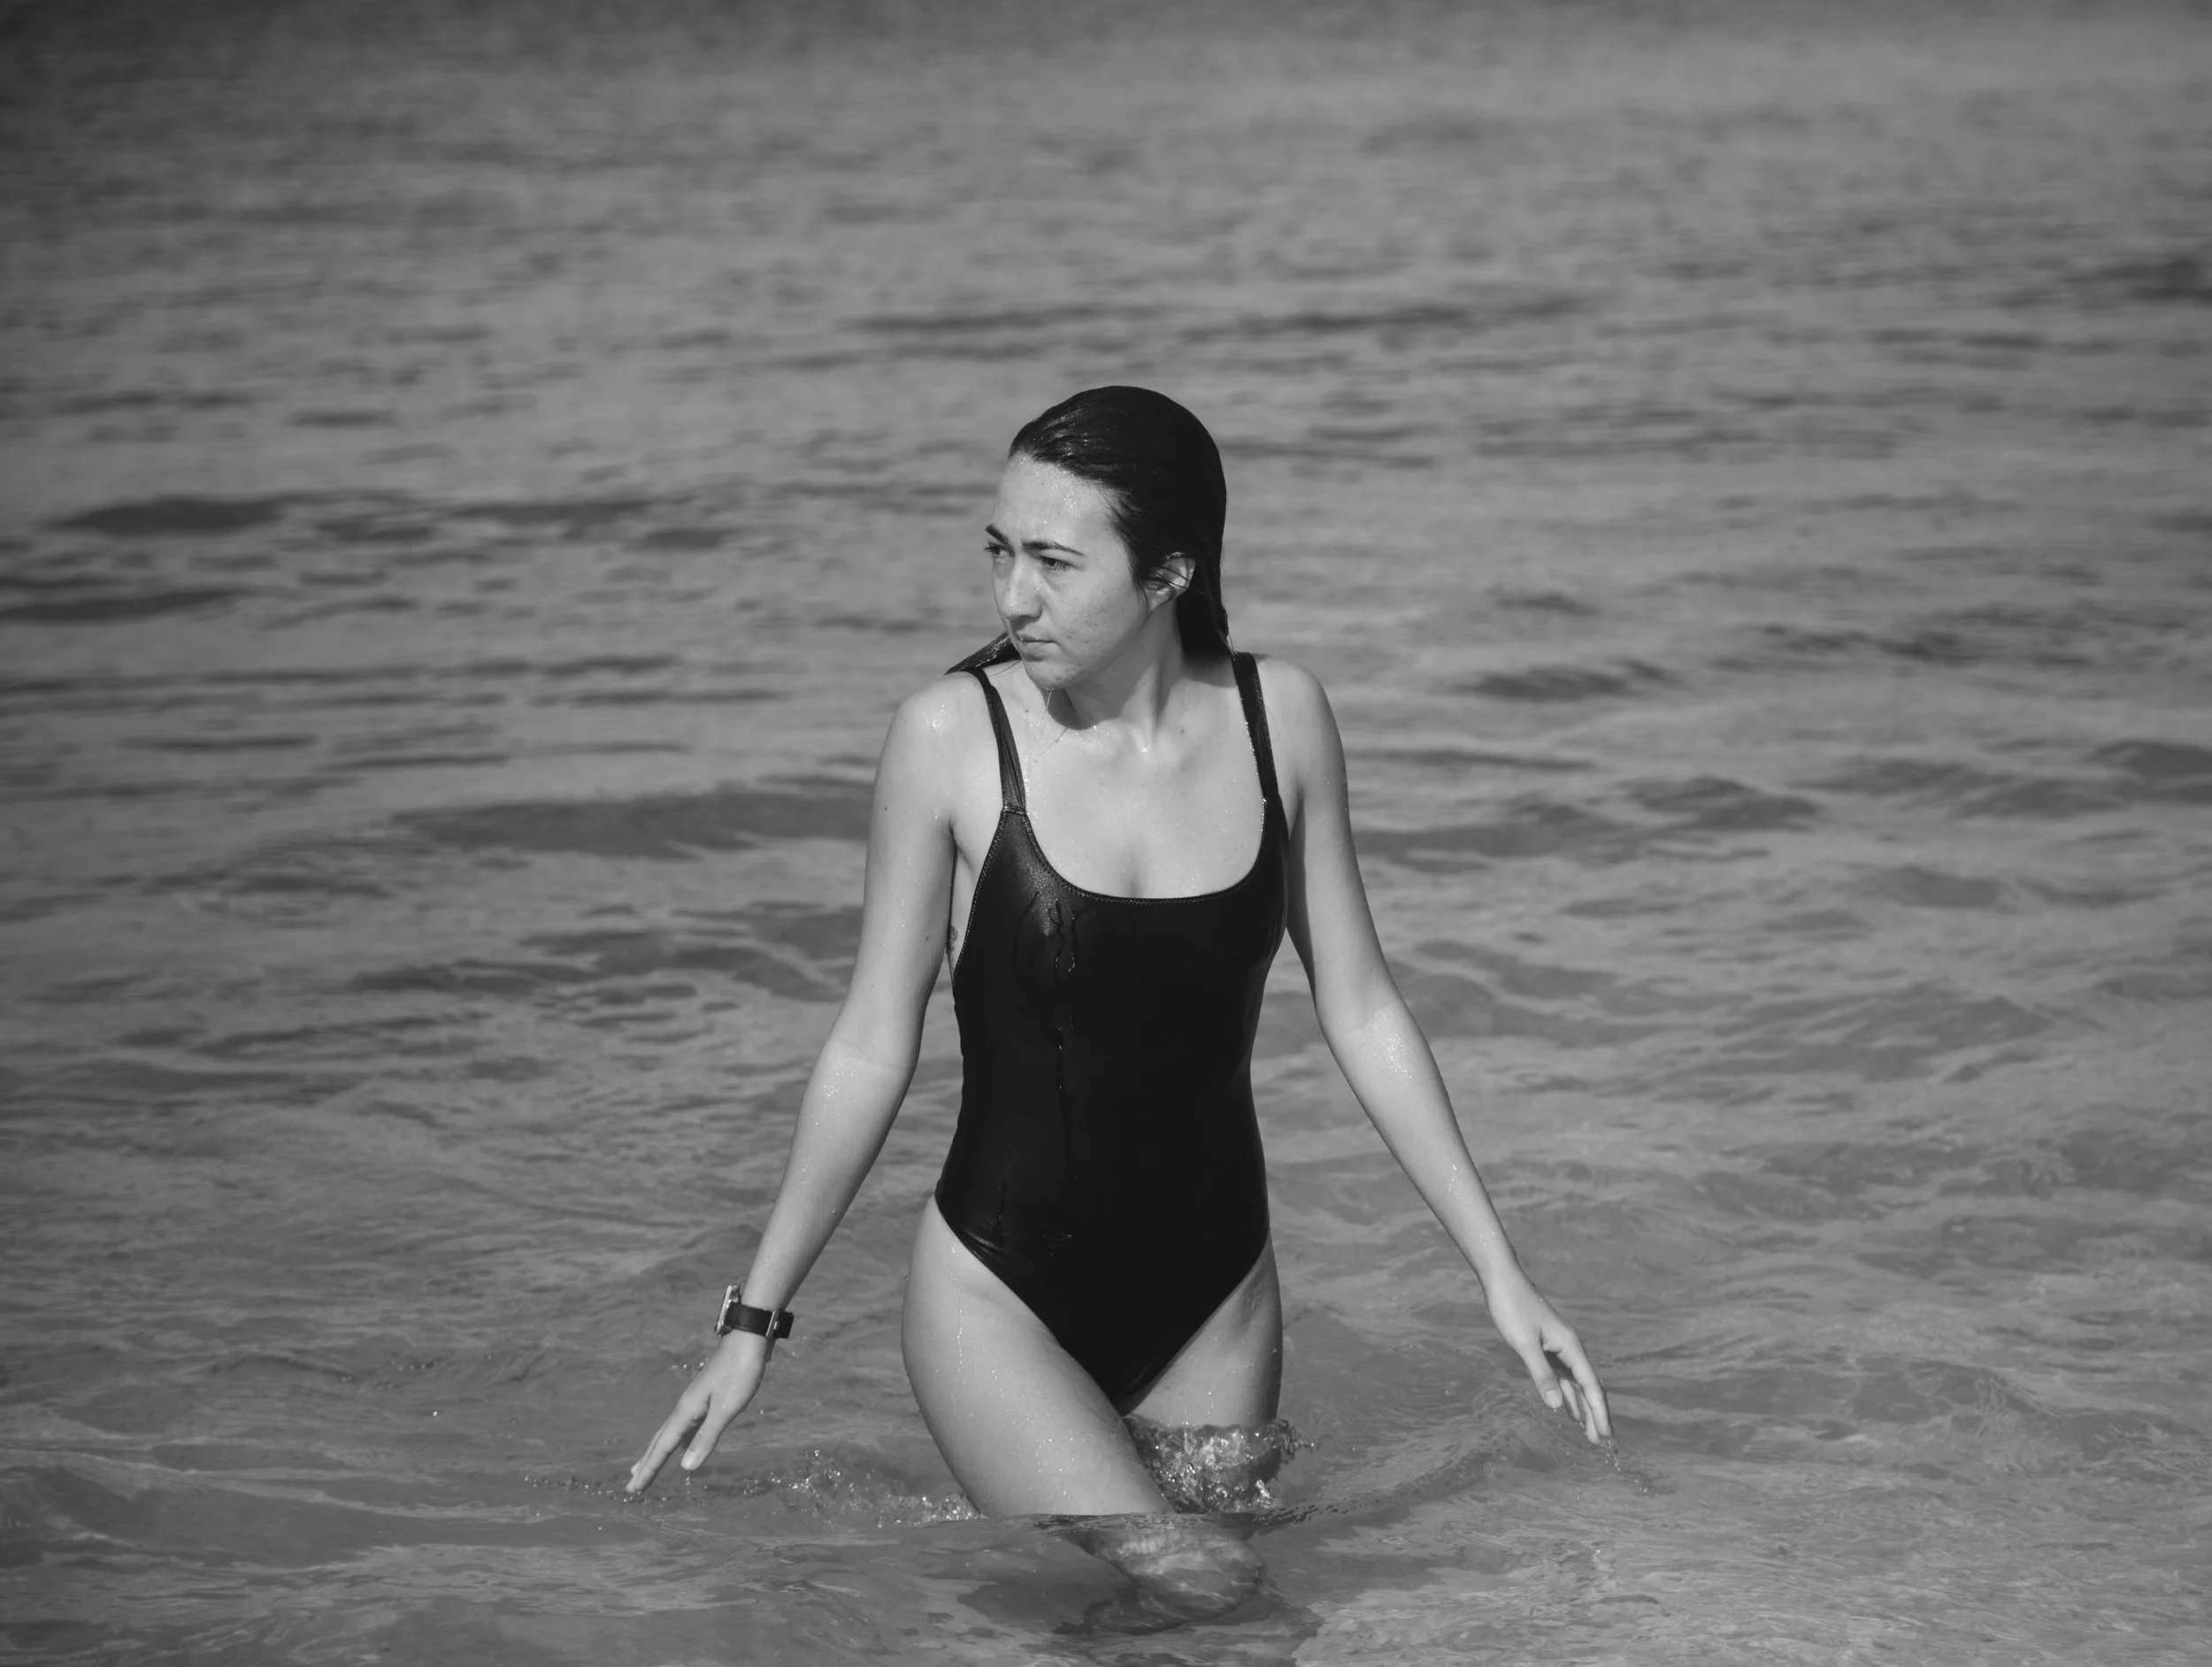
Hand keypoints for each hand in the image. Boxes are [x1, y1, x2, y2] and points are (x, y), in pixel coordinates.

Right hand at [626, 1331, 771, 1493]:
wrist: (749, 1338)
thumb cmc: (740, 1372)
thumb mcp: (726, 1408)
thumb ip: (707, 1437)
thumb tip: (686, 1467)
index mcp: (686, 1412)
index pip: (663, 1448)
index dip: (648, 1470)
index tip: (632, 1490)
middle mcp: (685, 1407)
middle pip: (661, 1441)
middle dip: (647, 1464)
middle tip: (632, 1486)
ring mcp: (695, 1402)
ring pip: (671, 1433)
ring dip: (659, 1452)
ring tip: (646, 1467)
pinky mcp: (707, 1398)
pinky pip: (686, 1427)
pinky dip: (679, 1441)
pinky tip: (684, 1445)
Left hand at [1485, 1272, 1610, 1443]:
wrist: (1502, 1280)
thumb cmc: (1512, 1308)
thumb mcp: (1524, 1343)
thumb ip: (1541, 1374)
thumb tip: (1556, 1407)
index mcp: (1570, 1347)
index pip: (1591, 1387)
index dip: (1600, 1414)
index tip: (1607, 1438)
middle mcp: (1570, 1349)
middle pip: (1589, 1388)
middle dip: (1597, 1417)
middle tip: (1605, 1446)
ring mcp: (1559, 1348)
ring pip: (1576, 1385)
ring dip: (1583, 1410)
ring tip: (1590, 1435)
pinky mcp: (1546, 1348)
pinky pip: (1562, 1378)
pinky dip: (1567, 1396)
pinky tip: (1568, 1411)